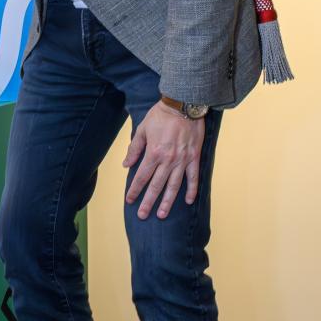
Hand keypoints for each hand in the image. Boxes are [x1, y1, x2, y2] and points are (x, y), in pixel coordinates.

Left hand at [123, 101, 204, 219]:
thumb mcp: (143, 129)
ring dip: (168, 201)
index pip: (142, 176)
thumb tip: (126, 165)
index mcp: (154, 153)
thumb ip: (134, 148)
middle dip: (148, 202)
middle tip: (142, 215)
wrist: (184, 105)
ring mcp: (183, 160)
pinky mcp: (194, 158)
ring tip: (162, 214)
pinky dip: (191, 190)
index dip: (135, 190)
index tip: (129, 200)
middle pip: (156, 185)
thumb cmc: (161, 115)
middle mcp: (168, 160)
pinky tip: (188, 201)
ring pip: (174, 186)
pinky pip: (193, 177)